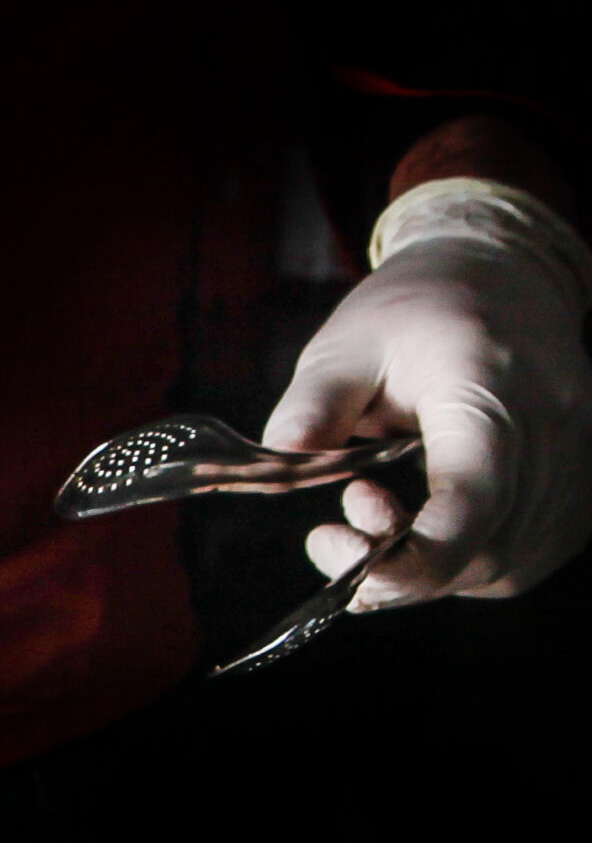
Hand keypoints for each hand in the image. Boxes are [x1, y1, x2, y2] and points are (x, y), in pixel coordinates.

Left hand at [261, 185, 591, 607]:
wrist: (504, 274)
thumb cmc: (421, 310)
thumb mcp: (348, 343)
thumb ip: (312, 406)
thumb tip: (280, 459)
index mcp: (491, 392)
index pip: (470, 502)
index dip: (405, 557)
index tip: (333, 542)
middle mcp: (550, 432)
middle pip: (480, 550)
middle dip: (395, 566)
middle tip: (338, 524)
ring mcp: (574, 466)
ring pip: (500, 566)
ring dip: (425, 569)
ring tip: (378, 510)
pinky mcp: (575, 492)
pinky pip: (519, 558)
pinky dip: (462, 564)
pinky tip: (424, 529)